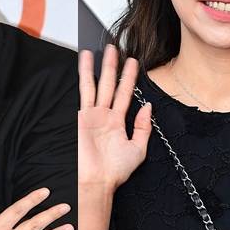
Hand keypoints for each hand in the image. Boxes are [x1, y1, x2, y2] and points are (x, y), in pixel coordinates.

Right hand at [78, 44, 151, 192]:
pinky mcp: (81, 115)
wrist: (95, 181)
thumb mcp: (138, 149)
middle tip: (115, 48)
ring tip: (102, 49)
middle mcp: (104, 115)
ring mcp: (92, 114)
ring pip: (97, 84)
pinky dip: (85, 75)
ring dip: (100, 66)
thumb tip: (148, 107)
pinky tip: (86, 60)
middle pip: (111, 84)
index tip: (133, 61)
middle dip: (114, 66)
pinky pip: (85, 90)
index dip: (129, 77)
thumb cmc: (113, 171)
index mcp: (117, 122)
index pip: (125, 94)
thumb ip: (144, 127)